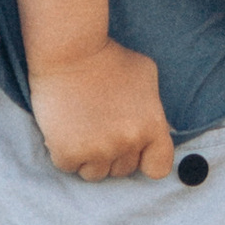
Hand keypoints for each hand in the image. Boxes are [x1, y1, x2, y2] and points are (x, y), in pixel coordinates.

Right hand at [30, 36, 176, 183]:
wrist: (70, 50)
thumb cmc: (109, 56)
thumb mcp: (146, 75)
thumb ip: (154, 107)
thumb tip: (160, 129)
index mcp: (152, 126)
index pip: (158, 168)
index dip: (145, 159)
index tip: (134, 150)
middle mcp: (128, 142)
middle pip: (124, 170)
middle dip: (114, 154)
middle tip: (100, 128)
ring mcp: (98, 150)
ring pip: (96, 174)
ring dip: (89, 158)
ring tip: (82, 130)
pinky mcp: (68, 152)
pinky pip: (70, 167)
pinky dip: (65, 153)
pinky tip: (64, 130)